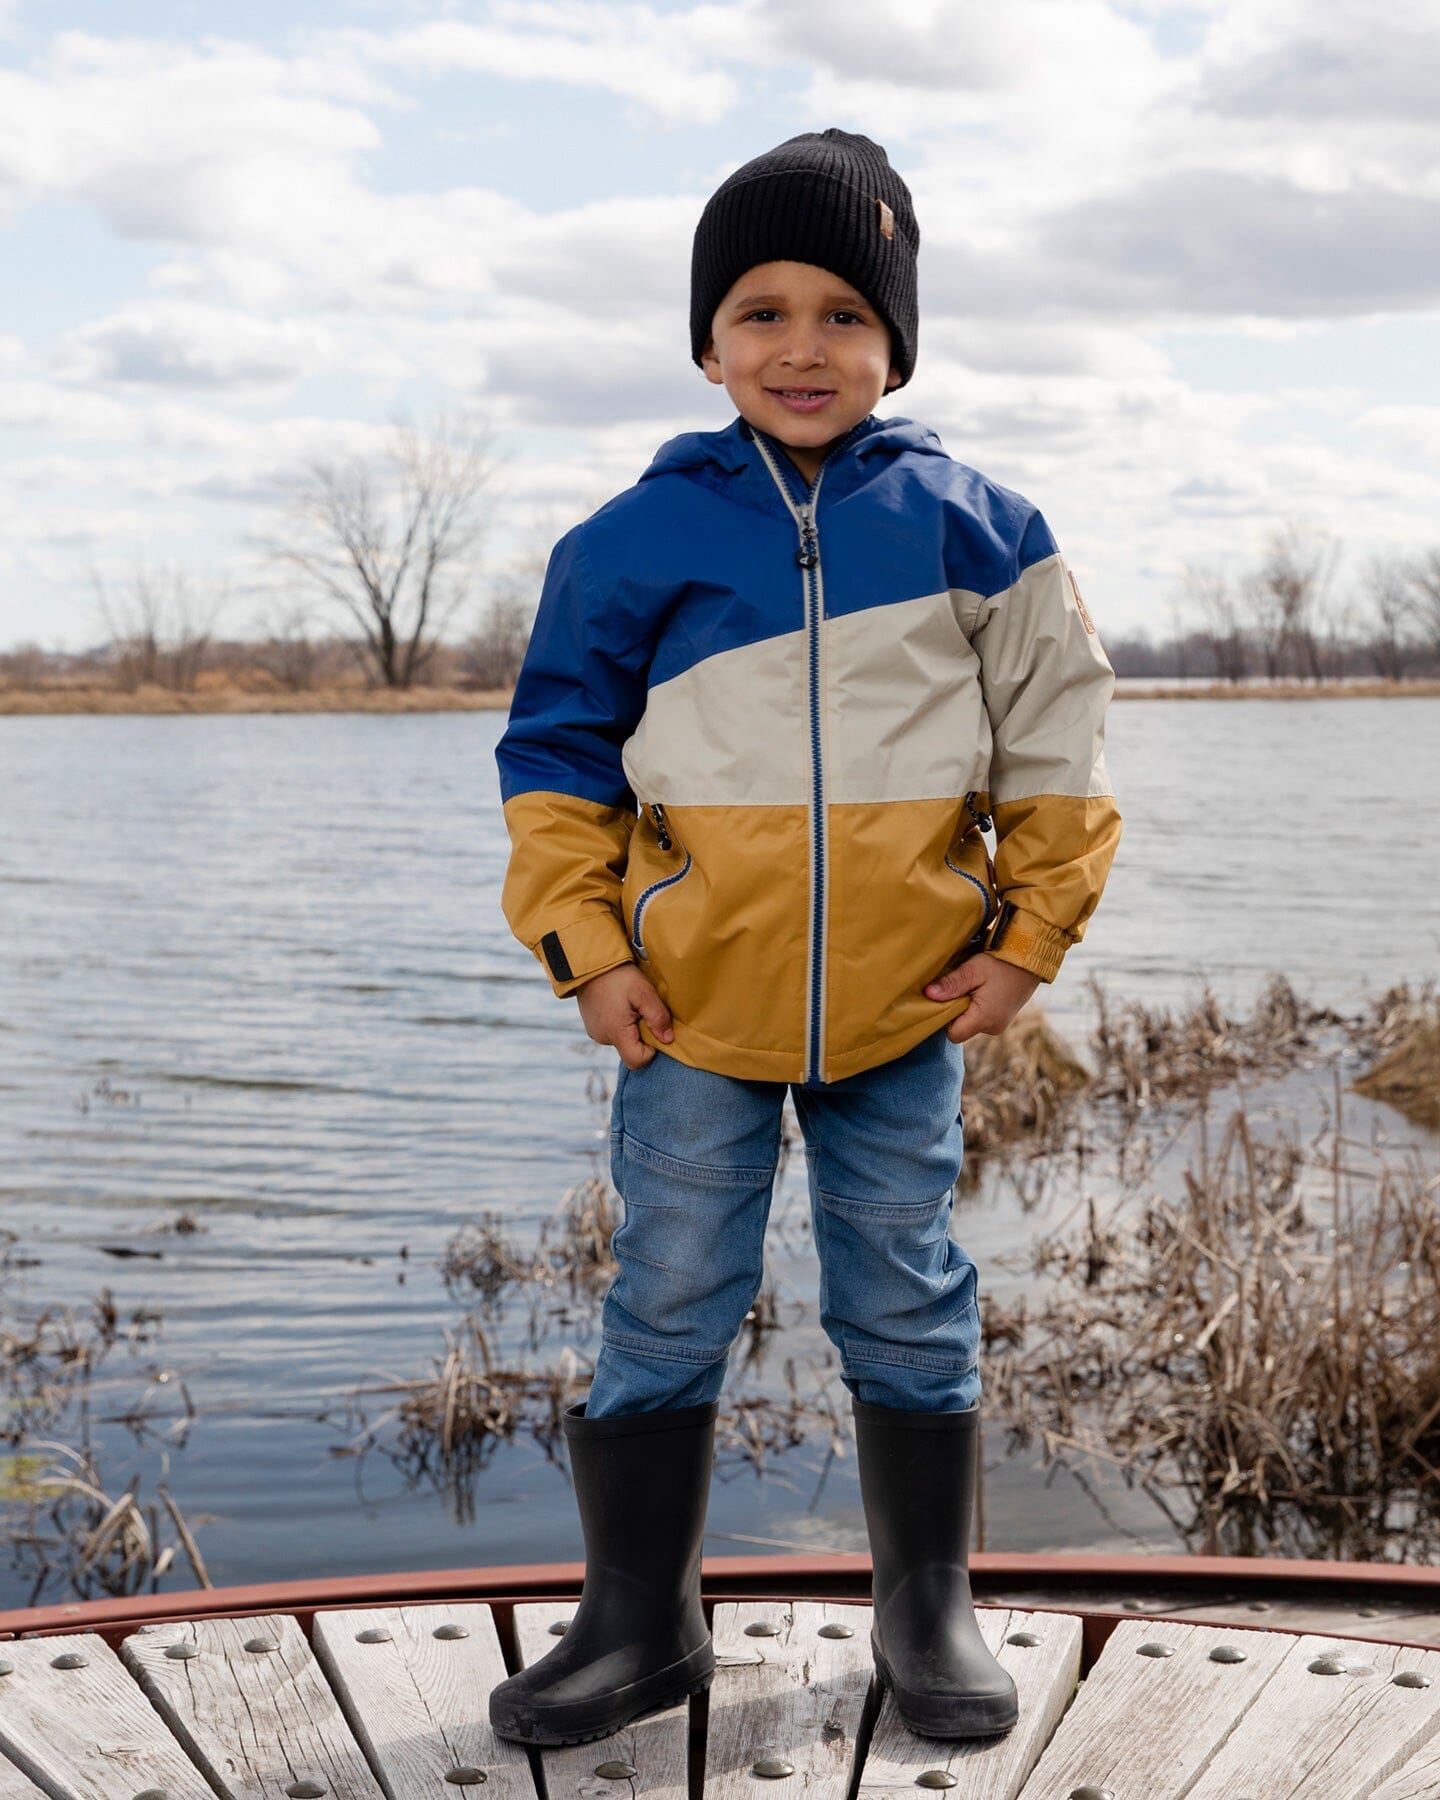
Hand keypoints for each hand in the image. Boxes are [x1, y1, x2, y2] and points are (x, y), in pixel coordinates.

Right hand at [575, 963, 674, 1068]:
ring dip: (631, 1026)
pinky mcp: (592, 1024)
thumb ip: (658, 1017)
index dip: (651, 1050)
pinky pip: (612, 1030)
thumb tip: (668, 1039)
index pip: (637, 1060)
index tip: (653, 1028)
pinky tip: (620, 1002)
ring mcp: (595, 1031)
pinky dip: (620, 1020)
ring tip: (630, 1003)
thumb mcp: (644, 993)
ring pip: (622, 1038)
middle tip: (642, 1009)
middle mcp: (603, 1037)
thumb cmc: (618, 976)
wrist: (591, 962)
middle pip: (630, 1049)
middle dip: (642, 1033)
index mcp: (616, 1033)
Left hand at [924, 952, 1042, 1043]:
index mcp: (985, 1019)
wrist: (1031, 960)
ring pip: (971, 1024)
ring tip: (972, 987)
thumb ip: (951, 984)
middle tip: (959, 989)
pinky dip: (977, 1007)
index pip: (953, 1034)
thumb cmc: (1002, 963)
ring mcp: (999, 1025)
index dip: (945, 1018)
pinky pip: (981, 1019)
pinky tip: (981, 990)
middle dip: (955, 1012)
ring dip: (966, 1009)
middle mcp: (993, 1028)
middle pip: (961, 1029)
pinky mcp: (1003, 1019)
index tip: (946, 999)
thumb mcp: (974, 969)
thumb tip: (928, 994)